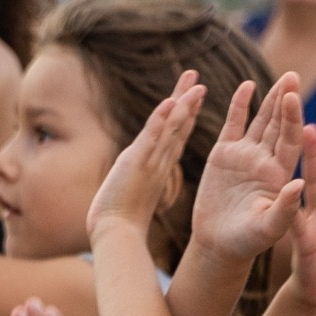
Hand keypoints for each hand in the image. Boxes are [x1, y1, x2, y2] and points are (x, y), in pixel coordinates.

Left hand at [90, 76, 200, 242]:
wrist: (117, 235)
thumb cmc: (121, 222)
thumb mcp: (133, 194)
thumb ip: (140, 183)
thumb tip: (140, 181)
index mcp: (158, 168)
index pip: (175, 137)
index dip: (185, 116)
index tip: (193, 97)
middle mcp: (159, 162)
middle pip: (178, 126)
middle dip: (188, 102)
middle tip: (198, 80)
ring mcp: (151, 162)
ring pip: (171, 128)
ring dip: (183, 104)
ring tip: (194, 83)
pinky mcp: (138, 164)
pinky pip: (152, 137)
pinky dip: (160, 119)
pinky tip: (170, 102)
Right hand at [191, 75, 306, 262]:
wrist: (219, 245)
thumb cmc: (247, 242)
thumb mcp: (268, 228)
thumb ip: (285, 208)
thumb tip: (299, 184)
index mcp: (280, 175)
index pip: (289, 141)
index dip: (292, 119)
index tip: (294, 98)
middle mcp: (266, 161)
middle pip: (279, 125)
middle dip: (286, 101)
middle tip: (293, 76)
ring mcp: (246, 156)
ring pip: (261, 121)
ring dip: (271, 99)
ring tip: (283, 78)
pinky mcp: (224, 155)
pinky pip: (234, 125)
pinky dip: (240, 105)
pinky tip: (247, 86)